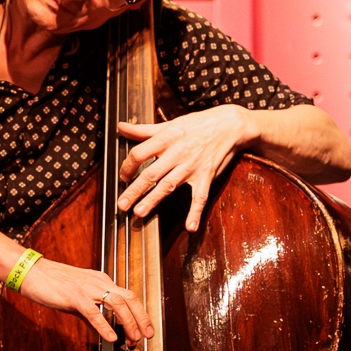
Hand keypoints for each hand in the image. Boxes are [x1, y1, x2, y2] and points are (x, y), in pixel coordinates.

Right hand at [16, 257, 152, 350]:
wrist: (31, 272)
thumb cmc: (51, 283)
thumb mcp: (76, 298)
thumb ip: (91, 311)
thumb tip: (103, 328)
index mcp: (101, 280)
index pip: (128, 296)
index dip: (139, 314)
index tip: (142, 330)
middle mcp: (98, 282)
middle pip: (129, 298)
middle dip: (142, 317)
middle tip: (147, 335)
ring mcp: (87, 288)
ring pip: (117, 303)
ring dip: (129, 322)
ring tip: (133, 338)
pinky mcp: (74, 296)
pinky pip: (93, 311)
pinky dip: (104, 325)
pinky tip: (110, 338)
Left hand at [114, 104, 253, 231]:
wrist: (229, 125)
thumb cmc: (198, 124)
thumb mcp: (170, 124)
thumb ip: (144, 130)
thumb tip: (121, 127)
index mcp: (166, 139)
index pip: (140, 153)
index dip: (128, 166)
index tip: (123, 176)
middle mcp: (177, 153)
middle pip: (151, 173)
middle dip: (135, 189)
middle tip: (122, 204)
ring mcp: (191, 167)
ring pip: (169, 184)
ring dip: (154, 199)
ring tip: (140, 212)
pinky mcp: (206, 176)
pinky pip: (200, 196)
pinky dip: (196, 212)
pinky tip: (191, 226)